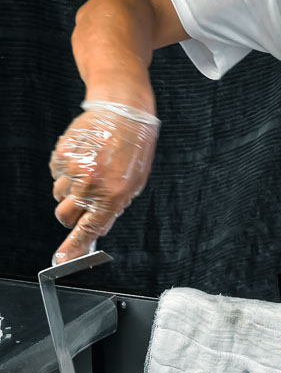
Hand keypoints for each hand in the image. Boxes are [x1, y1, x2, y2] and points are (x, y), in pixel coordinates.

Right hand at [49, 101, 159, 262]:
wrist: (123, 112)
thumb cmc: (133, 148)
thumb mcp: (133, 184)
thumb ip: (113, 207)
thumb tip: (96, 228)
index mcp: (112, 196)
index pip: (87, 229)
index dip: (72, 248)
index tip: (60, 260)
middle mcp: (90, 186)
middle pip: (64, 215)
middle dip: (71, 213)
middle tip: (83, 200)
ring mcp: (73, 170)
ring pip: (59, 194)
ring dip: (70, 189)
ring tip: (90, 169)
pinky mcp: (61, 154)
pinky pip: (56, 172)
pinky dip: (66, 170)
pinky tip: (84, 156)